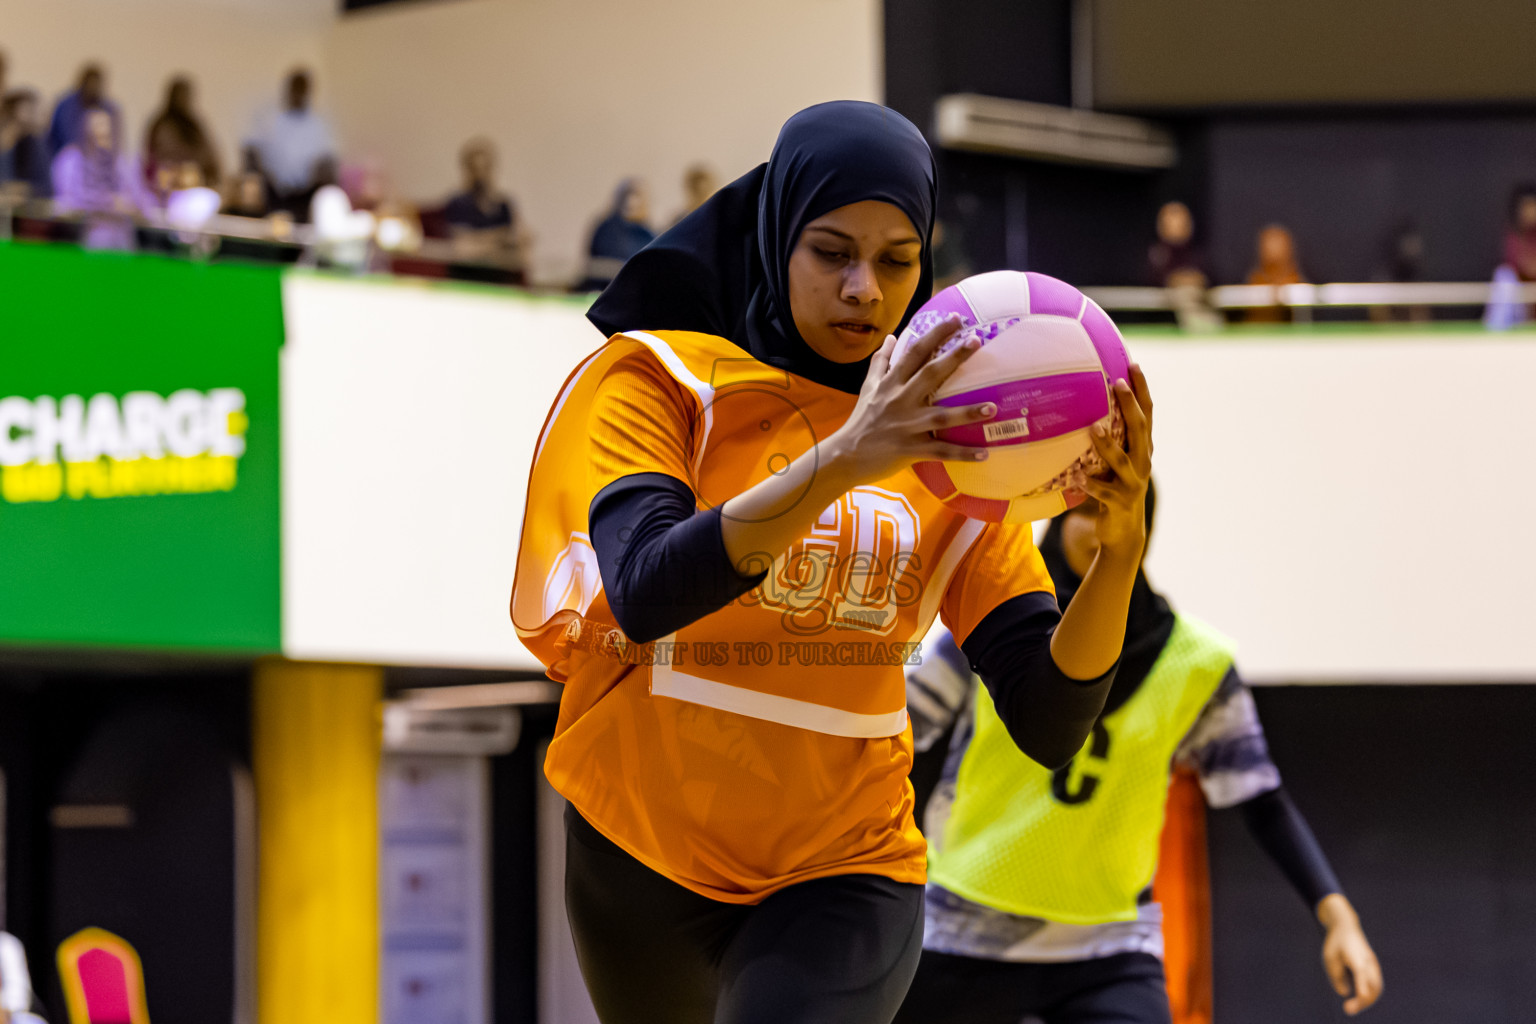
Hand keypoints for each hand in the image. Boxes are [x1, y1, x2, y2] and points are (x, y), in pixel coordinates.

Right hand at [823, 314, 993, 486]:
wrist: (845, 456)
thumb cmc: (860, 421)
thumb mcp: (868, 387)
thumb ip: (880, 362)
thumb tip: (891, 337)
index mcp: (891, 384)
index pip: (915, 352)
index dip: (935, 334)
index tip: (956, 319)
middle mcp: (900, 401)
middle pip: (930, 374)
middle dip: (954, 357)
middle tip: (977, 340)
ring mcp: (906, 426)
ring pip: (941, 417)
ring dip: (967, 412)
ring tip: (993, 408)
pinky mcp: (910, 450)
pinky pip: (940, 452)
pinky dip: (962, 454)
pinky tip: (984, 453)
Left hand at [1080, 364, 1152, 560]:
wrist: (1124, 531)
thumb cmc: (1115, 487)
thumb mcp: (1116, 461)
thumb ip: (1110, 438)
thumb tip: (1084, 407)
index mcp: (1142, 448)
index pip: (1146, 414)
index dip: (1142, 390)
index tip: (1133, 364)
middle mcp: (1142, 462)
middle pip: (1139, 429)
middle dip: (1130, 405)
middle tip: (1117, 383)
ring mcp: (1132, 483)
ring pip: (1121, 460)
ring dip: (1107, 444)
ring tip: (1093, 428)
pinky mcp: (1119, 503)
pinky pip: (1103, 492)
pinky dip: (1091, 485)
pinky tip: (1078, 478)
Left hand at [1318, 894, 1382, 1014]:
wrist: (1346, 926)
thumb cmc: (1336, 942)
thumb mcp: (1329, 958)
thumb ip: (1336, 977)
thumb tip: (1345, 993)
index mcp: (1356, 958)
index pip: (1362, 976)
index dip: (1361, 990)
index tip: (1357, 1000)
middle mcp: (1369, 962)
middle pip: (1373, 988)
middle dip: (1363, 1002)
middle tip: (1348, 1009)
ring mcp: (1374, 964)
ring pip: (1377, 988)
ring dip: (1367, 1000)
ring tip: (1351, 1006)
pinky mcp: (1374, 967)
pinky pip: (1376, 985)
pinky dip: (1370, 994)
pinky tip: (1360, 1000)